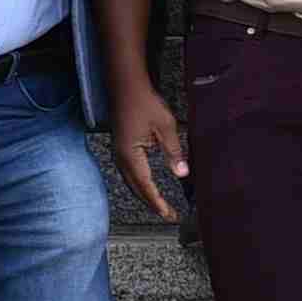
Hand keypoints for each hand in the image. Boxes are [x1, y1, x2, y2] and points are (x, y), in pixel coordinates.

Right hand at [109, 81, 188, 222]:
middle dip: (152, 203)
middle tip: (168, 215)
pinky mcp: (120, 147)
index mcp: (131, 155)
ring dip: (145, 195)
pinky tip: (147, 184)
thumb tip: (182, 174)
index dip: (158, 203)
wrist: (125, 85)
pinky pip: (129, 172)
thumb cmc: (144, 102)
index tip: (169, 215)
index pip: (146, 187)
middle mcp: (121, 158)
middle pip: (136, 189)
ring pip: (131, 182)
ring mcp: (118, 152)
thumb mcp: (166, 126)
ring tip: (159, 205)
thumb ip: (174, 152)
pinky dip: (139, 183)